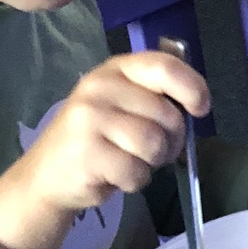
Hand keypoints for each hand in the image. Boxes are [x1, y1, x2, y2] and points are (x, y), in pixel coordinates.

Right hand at [0, 52, 205, 248]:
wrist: (47, 175)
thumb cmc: (97, 138)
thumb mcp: (123, 104)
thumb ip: (156, 97)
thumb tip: (197, 104)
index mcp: (116, 70)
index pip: (164, 67)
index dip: (192, 87)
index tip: (200, 108)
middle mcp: (100, 88)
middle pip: (167, 115)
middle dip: (171, 140)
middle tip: (150, 150)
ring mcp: (89, 119)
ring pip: (155, 144)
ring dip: (151, 163)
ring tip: (129, 161)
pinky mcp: (86, 154)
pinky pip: (136, 172)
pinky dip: (134, 181)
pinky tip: (113, 175)